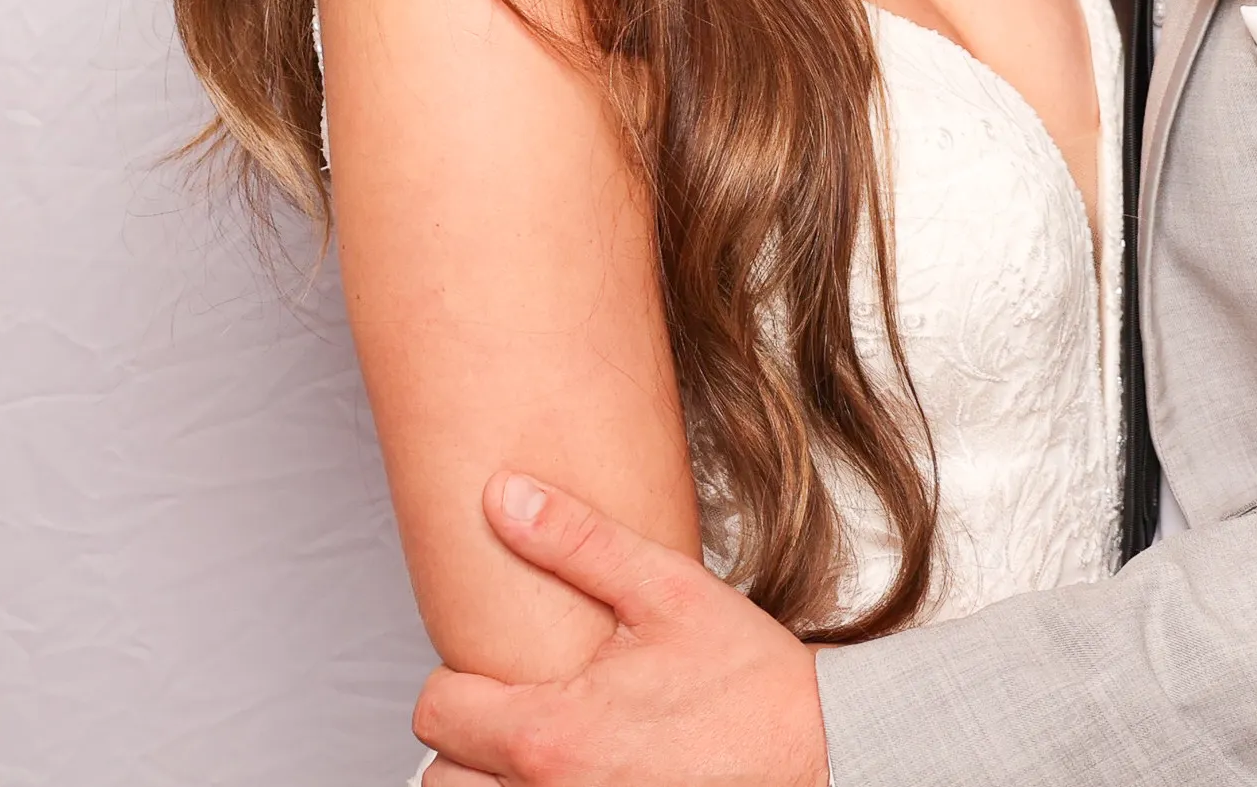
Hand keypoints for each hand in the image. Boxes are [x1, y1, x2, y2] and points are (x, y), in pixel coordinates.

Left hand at [410, 470, 828, 786]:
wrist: (820, 753)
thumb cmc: (752, 686)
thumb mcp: (668, 592)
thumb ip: (576, 542)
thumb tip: (504, 497)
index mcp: (552, 737)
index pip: (436, 714)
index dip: (458, 683)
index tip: (496, 673)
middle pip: (441, 781)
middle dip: (470, 741)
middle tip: (520, 711)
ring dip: (496, 779)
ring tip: (546, 747)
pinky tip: (581, 771)